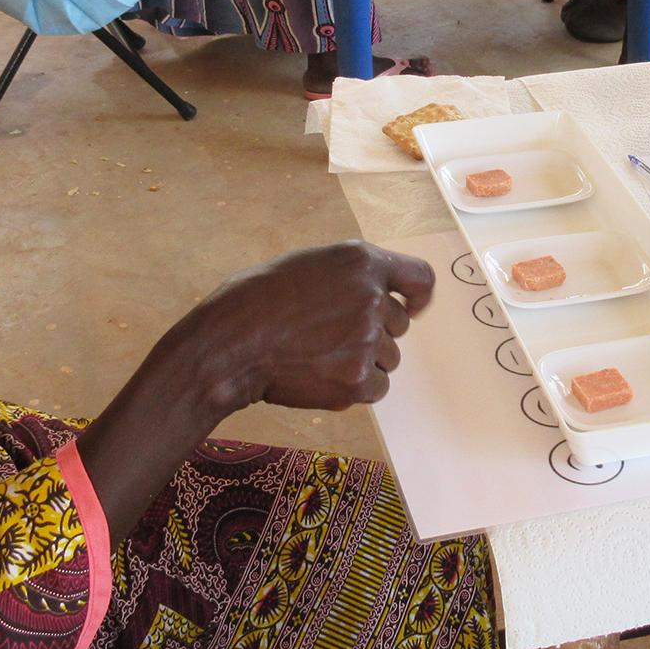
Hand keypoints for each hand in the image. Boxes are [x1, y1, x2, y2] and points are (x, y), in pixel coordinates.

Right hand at [77, 242, 432, 538]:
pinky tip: (320, 376)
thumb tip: (383, 296)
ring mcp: (367, 339)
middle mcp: (372, 297)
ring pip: (388, 358)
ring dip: (363, 361)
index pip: (420, 277)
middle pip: (400, 324)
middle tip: (331, 336)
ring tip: (318, 356)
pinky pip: (377, 388)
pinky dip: (355, 388)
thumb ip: (350, 277)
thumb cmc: (255, 302)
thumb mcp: (308, 266)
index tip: (414, 307)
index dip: (418, 296)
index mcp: (361, 260)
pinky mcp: (358, 378)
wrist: (229, 345)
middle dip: (375, 332)